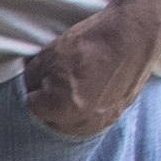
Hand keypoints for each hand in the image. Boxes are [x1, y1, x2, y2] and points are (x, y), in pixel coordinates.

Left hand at [20, 0, 160, 138]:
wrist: (133, 35)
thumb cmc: (91, 42)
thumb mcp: (48, 55)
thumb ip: (31, 77)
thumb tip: (27, 87)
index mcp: (61, 108)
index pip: (31, 108)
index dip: (31, 91)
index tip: (37, 80)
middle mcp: (82, 121)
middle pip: (50, 121)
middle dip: (47, 105)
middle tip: (53, 83)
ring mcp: (101, 121)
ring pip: (71, 125)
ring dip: (65, 112)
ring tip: (71, 88)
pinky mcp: (116, 115)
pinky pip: (90, 121)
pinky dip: (84, 111)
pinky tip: (86, 94)